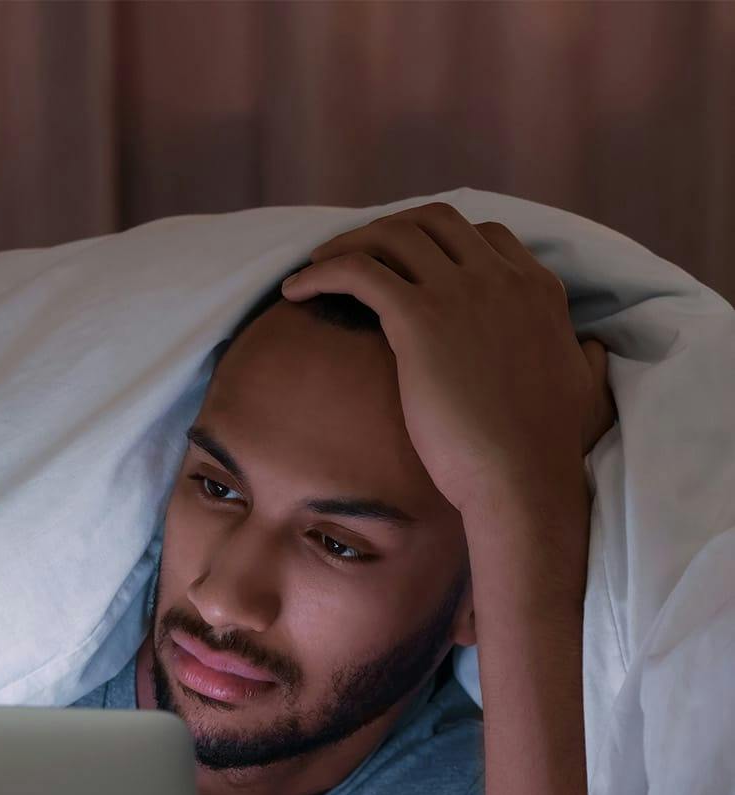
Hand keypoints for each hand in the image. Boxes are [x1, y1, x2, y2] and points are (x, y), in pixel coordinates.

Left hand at [281, 201, 616, 516]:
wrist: (522, 478)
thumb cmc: (545, 449)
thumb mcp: (583, 388)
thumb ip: (585, 359)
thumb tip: (593, 348)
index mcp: (536, 288)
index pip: (482, 234)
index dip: (435, 241)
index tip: (401, 263)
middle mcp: (500, 278)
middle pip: (432, 221)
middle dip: (386, 231)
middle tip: (348, 258)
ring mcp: (461, 293)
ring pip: (392, 235)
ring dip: (347, 244)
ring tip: (314, 269)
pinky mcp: (420, 320)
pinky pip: (358, 271)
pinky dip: (322, 271)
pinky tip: (296, 291)